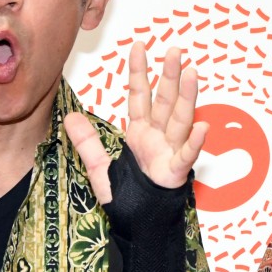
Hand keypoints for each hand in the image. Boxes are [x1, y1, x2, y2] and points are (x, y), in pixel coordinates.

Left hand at [64, 42, 206, 202]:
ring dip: (187, 97)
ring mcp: (169, 153)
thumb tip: (70, 117)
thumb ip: (87, 143)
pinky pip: (186, 155)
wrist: (139, 225)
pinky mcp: (175, 172)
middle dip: (169, 75)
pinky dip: (194, 142)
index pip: (139, 96)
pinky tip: (202, 126)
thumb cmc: (127, 197)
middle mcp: (158, 138)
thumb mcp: (99, 168)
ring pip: (180, 120)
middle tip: (175, 51)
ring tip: (192, 73)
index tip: (139, 47)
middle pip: (164, 101)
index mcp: (140, 133)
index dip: (139, 72)